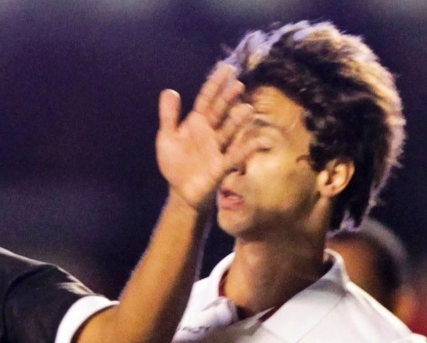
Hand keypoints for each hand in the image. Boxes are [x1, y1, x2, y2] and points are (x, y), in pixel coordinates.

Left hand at [158, 64, 255, 211]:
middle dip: (229, 99)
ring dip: (238, 121)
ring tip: (247, 110)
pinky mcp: (222, 165)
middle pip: (221, 111)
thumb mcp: (167, 137)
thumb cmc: (175, 163)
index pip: (207, 99)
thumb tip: (170, 91)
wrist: (181, 191)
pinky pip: (236, 155)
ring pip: (229, 130)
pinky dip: (248, 149)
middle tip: (238, 85)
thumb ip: (168, 116)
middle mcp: (210, 132)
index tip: (226, 68)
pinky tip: (259, 141)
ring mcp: (218, 147)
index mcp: (197, 122)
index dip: (215, 84)